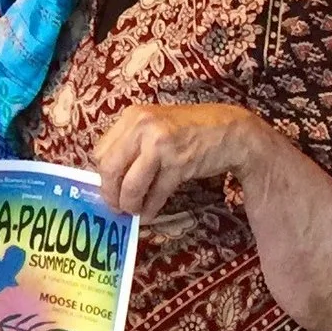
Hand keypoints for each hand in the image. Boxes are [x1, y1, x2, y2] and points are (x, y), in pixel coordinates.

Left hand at [93, 101, 269, 218]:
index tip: (107, 188)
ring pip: (130, 185)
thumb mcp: (154, 127)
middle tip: (115, 206)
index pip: (100, 151)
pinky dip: (150, 208)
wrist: (231, 131)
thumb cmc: (190, 130)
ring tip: (133, 212)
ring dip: (129, 204)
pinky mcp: (178, 163)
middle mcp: (142, 126)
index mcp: (132, 116)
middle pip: (109, 168)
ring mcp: (160, 144)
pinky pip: (156, 193)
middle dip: (109, 193)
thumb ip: (131, 144)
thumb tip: (108, 178)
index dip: (101, 175)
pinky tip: (149, 214)